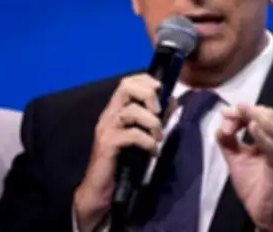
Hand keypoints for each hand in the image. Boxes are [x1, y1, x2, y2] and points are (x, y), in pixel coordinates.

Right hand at [73, 74, 170, 231]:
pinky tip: (152, 152)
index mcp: (115, 110)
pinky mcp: (107, 145)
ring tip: (158, 138)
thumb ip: (154, 118)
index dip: (147, 81)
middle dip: (148, 95)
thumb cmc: (122, 163)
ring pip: (131, 111)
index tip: (162, 91)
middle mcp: (108, 115)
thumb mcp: (141, 136)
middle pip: (125, 87)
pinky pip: (132, 135)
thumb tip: (172, 101)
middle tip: (159, 112)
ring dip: (152, 123)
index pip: (127, 82)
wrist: (100, 191)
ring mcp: (106, 129)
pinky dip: (148, 141)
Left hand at [216, 104, 272, 231]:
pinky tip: (251, 127)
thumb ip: (228, 141)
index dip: (244, 110)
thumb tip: (221, 125)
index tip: (225, 112)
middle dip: (247, 111)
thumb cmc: (254, 184)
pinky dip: (262, 136)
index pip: (263, 114)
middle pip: (269, 115)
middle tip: (228, 113)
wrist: (265, 212)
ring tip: (238, 112)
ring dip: (253, 117)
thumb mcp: (237, 158)